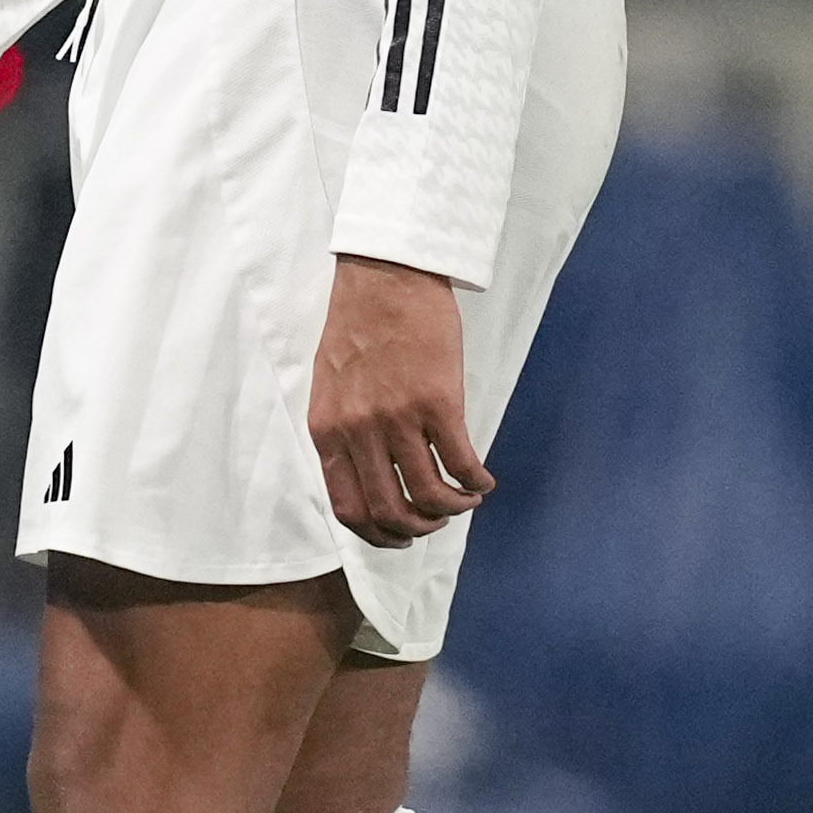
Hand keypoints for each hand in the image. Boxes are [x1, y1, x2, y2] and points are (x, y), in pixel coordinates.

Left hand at [308, 255, 491, 544]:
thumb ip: (343, 430)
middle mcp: (359, 432)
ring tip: (466, 500)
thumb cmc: (359, 324)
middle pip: (390, 512)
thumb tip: (367, 473)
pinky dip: (476, 483)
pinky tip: (483, 480)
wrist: (385, 276)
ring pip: (429, 496)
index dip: (378, 534)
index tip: (399, 535)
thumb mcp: (330, 385)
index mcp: (328, 431)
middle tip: (436, 521)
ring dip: (453, 509)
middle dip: (418, 529)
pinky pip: (461, 463)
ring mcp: (399, 419)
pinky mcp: (438, 403)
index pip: (348, 508)